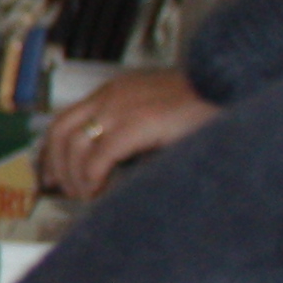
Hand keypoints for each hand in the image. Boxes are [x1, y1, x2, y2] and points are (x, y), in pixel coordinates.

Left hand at [38, 67, 212, 199]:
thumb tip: (109, 163)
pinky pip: (100, 155)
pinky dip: (93, 175)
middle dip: (57, 165)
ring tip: (86, 194)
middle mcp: (111, 96)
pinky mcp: (138, 124)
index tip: (52, 173)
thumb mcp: (155, 113)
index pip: (66, 119)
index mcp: (114, 91)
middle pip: (62, 132)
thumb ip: (129, 130)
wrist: (230, 88)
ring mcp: (122, 108)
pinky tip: (99, 188)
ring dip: (75, 175)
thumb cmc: (201, 106)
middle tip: (65, 189)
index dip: (53, 149)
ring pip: (76, 145)